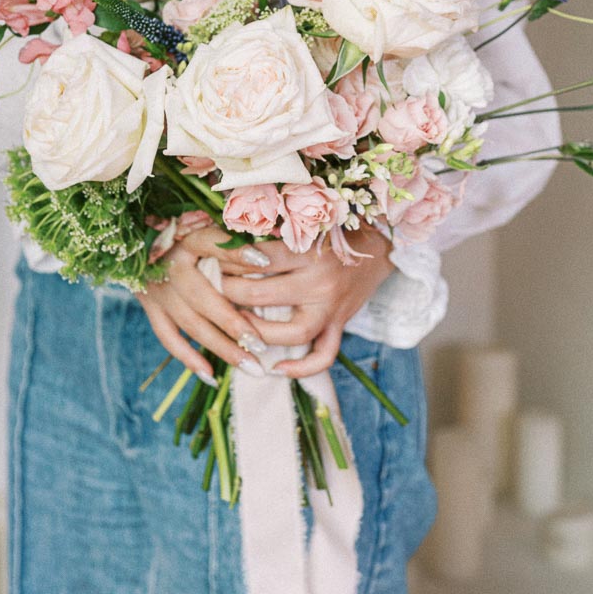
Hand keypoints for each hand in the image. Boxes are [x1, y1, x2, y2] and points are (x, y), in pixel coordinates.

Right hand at [136, 225, 268, 382]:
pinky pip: (168, 337)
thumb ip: (233, 240)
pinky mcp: (151, 307)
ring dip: (221, 348)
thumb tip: (267, 254)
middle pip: (203, 298)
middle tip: (261, 346)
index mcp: (186, 238)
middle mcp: (170, 266)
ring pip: (191, 324)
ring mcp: (158, 290)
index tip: (264, 260)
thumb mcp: (205, 225)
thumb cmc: (185, 230)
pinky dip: (188, 357)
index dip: (237, 252)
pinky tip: (212, 375)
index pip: (210, 243)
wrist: (138, 239)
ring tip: (252, 367)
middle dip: (233, 324)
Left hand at [208, 224, 395, 378]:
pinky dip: (301, 369)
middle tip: (215, 286)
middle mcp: (320, 282)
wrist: (379, 248)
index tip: (213, 257)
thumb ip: (276, 232)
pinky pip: (323, 356)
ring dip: (256, 332)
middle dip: (231, 292)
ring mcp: (331, 308)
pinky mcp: (339, 326)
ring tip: (236, 323)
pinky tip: (275, 369)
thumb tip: (229, 237)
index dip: (230, 259)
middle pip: (263, 294)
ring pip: (291, 333)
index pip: (259, 258)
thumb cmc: (335, 232)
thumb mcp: (308, 224)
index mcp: (310, 250)